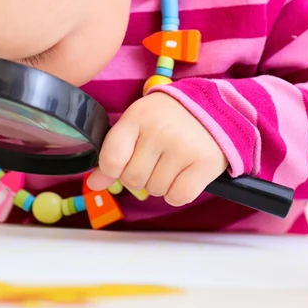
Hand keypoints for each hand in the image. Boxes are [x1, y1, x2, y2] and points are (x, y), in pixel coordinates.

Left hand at [86, 93, 227, 205]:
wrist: (214, 109)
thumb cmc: (168, 119)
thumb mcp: (136, 125)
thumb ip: (113, 154)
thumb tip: (94, 184)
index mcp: (138, 117)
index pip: (111, 160)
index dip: (113, 170)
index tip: (123, 164)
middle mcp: (160, 131)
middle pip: (133, 180)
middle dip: (140, 177)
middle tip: (155, 159)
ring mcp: (184, 147)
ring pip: (156, 190)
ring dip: (161, 184)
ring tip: (172, 163)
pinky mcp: (205, 163)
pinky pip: (178, 197)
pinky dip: (178, 193)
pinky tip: (183, 174)